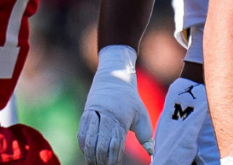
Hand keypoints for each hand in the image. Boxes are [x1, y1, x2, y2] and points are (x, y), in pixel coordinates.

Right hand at [78, 45, 153, 164]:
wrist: (113, 77)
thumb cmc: (130, 99)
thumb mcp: (141, 114)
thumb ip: (146, 135)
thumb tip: (151, 153)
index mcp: (120, 118)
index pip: (116, 144)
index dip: (115, 158)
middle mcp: (105, 117)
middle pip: (100, 144)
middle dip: (102, 159)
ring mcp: (93, 115)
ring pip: (88, 140)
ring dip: (90, 154)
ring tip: (94, 163)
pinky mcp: (85, 114)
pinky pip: (81, 133)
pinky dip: (83, 145)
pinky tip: (87, 153)